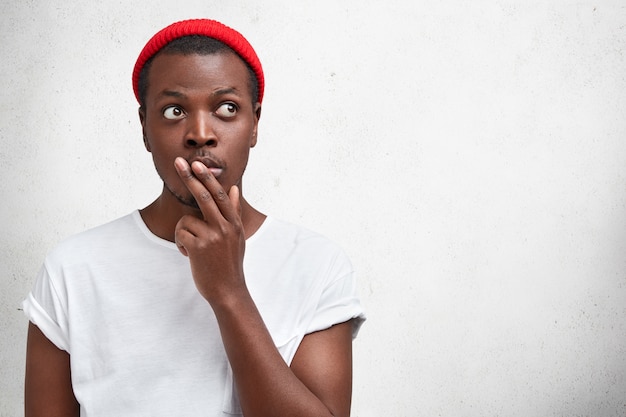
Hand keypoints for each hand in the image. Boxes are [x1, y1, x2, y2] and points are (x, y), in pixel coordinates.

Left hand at [173, 157, 246, 304]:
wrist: (228, 290)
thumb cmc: (230, 262)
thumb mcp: (237, 236)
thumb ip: (233, 212)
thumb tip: (232, 189)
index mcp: (233, 223)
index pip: (219, 194)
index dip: (206, 178)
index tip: (196, 164)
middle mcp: (225, 227)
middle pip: (203, 197)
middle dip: (190, 178)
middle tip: (178, 163)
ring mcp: (212, 237)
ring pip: (186, 219)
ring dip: (183, 232)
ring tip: (191, 245)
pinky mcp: (199, 247)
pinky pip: (180, 235)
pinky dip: (180, 244)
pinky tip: (189, 254)